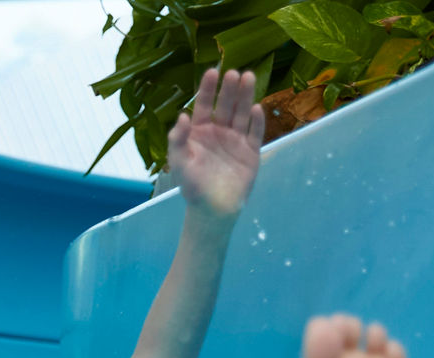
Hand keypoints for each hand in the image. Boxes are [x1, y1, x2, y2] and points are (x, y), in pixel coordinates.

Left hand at [167, 68, 263, 218]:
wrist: (212, 210)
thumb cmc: (193, 186)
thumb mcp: (179, 163)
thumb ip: (177, 140)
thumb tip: (182, 116)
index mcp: (200, 132)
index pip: (203, 106)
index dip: (207, 89)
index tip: (212, 72)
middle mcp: (219, 131)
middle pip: (225, 106)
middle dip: (229, 89)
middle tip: (234, 73)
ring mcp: (236, 140)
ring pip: (242, 113)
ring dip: (245, 96)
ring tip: (248, 78)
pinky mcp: (251, 152)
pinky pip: (255, 133)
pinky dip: (256, 122)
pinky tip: (257, 109)